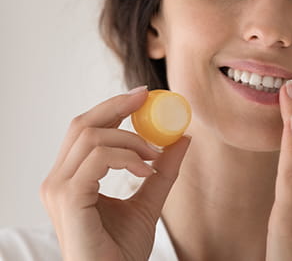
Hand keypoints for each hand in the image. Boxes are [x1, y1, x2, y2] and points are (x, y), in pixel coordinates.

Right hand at [40, 87, 190, 260]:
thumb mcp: (149, 200)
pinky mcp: (68, 198)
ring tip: (153, 157)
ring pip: (91, 137)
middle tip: (147, 99)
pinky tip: (145, 171)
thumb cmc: (122, 250)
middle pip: (83, 124)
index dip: (113, 108)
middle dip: (117, 107)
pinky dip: (126, 157)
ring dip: (130, 140)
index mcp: (72, 177)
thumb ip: (163, 170)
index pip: (87, 130)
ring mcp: (58, 188)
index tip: (143, 96)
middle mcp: (58, 179)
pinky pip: (97, 158)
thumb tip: (182, 139)